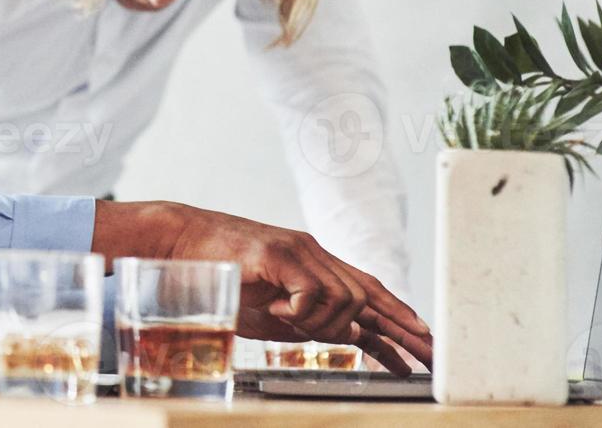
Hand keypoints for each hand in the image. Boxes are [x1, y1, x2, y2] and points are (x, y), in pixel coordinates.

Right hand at [94, 202, 432, 375]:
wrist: (175, 241)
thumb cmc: (216, 274)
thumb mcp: (269, 307)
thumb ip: (305, 319)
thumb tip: (348, 339)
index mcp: (311, 263)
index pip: (368, 287)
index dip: (400, 315)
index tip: (426, 341)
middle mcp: (312, 252)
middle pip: (370, 294)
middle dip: (400, 332)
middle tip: (425, 362)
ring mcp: (297, 249)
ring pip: (346, 299)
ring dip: (326, 325)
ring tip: (291, 324)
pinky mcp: (278, 253)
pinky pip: (314, 293)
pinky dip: (302, 311)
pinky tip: (279, 310)